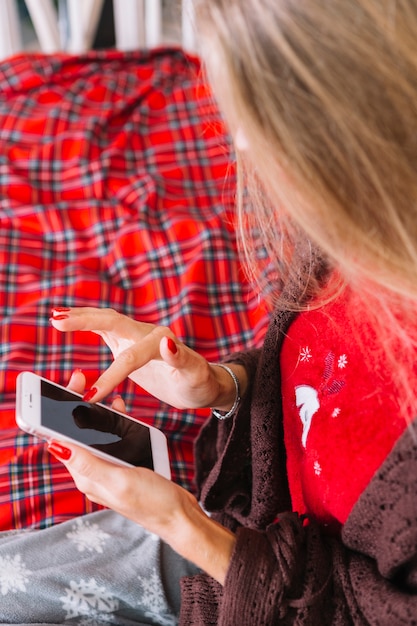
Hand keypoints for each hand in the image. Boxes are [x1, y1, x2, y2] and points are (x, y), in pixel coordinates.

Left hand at [50, 368, 236, 584]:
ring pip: (93, 434)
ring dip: (92, 411)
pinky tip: (118, 409)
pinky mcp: (122, 466)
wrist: (179, 517)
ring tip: (97, 388)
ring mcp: (107, 469)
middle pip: (74, 433)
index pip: (61, 439)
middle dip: (72, 405)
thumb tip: (55, 445)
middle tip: (79, 378)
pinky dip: (112, 422)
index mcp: (86, 476)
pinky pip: (111, 439)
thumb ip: (88, 463)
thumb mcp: (119, 480)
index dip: (58, 411)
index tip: (64, 386)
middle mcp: (92, 472)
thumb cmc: (153, 502)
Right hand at [51, 307, 242, 409]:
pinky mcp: (129, 342)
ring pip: (106, 321)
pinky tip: (69, 320)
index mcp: (162, 341)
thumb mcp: (196, 376)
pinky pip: (105, 329)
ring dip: (82, 317)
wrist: (202, 382)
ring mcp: (137, 336)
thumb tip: (168, 342)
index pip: (130, 358)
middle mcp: (147, 333)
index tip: (92, 396)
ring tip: (56, 316)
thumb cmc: (200, 383)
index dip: (110, 377)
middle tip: (57, 320)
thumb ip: (183, 359)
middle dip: (85, 320)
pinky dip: (87, 323)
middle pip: (113, 321)